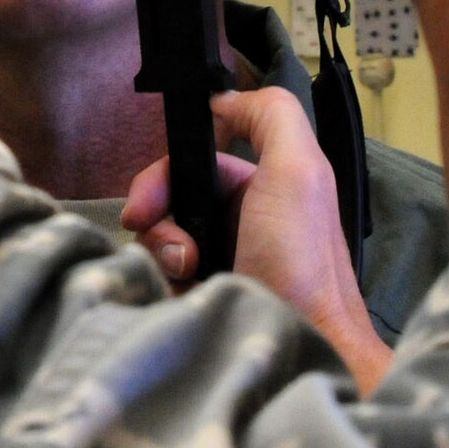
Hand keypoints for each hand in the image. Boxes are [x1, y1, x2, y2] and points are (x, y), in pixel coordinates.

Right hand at [123, 89, 391, 393]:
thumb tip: (223, 99)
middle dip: (156, 221)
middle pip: (166, 205)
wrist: (303, 349)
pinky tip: (186, 298)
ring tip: (190, 275)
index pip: (189, 165)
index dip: (162, 178)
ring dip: (162, 257)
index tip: (144, 204)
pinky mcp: (205, 305)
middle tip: (175, 248)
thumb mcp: (300, 170)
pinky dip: (164, 289)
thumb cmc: (304, 264)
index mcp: (260, 187)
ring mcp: (219, 267)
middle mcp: (237, 223)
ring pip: (157, 246)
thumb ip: (271, 115)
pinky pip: (160, 286)